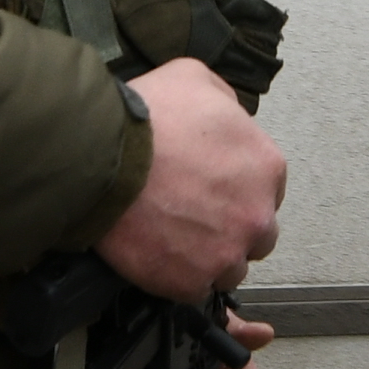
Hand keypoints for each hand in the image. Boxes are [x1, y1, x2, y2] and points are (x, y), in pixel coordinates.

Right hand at [99, 56, 282, 301]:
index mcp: (265, 167)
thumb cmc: (145, 118)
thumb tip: (227, 112)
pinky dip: (177, 278)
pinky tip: (157, 255)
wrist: (101, 157)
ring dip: (207, 257)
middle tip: (192, 216)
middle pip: (256, 234)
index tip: (212, 190)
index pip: (267, 191)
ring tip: (172, 239)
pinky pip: (194, 290)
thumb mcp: (195, 77)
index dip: (237, 191)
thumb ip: (223, 99)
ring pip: (228, 267)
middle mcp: (256, 215)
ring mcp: (225, 253)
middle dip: (230, 228)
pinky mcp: (191, 282)